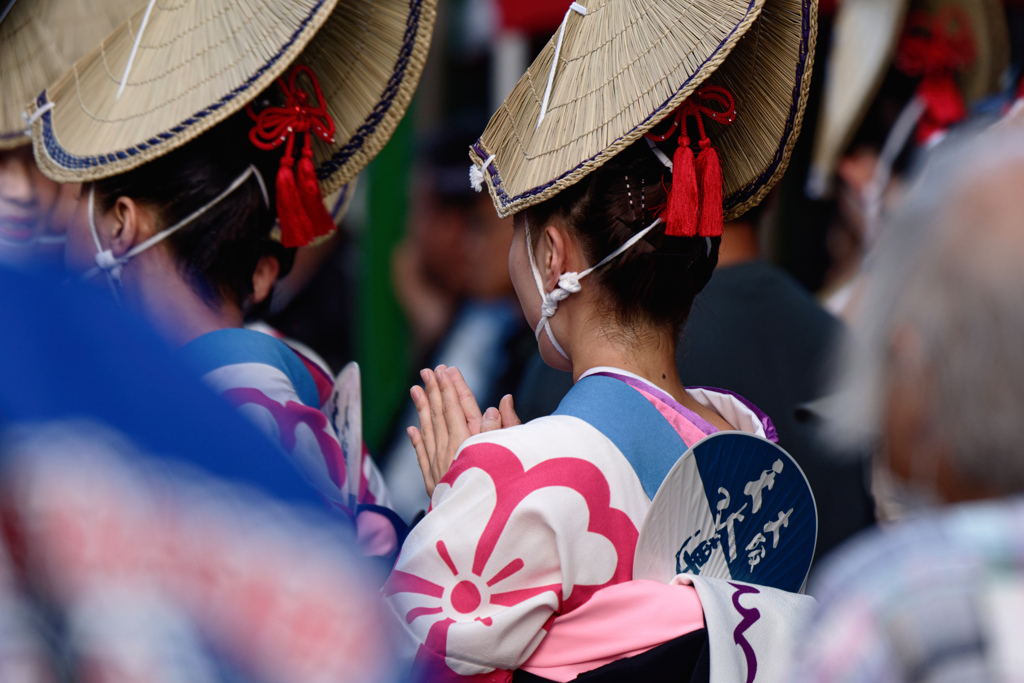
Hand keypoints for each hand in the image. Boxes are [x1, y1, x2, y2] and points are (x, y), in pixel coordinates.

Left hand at [407, 365, 520, 496]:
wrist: (478, 526)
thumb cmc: (503, 488)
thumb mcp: (512, 454)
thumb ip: (506, 428)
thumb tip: (499, 402)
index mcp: (470, 441)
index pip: (458, 407)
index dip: (451, 388)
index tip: (445, 370)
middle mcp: (452, 450)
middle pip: (440, 415)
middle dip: (434, 391)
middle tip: (427, 371)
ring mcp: (440, 466)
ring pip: (428, 431)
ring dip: (422, 409)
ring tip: (415, 390)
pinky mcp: (434, 482)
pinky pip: (422, 456)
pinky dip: (417, 441)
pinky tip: (412, 430)